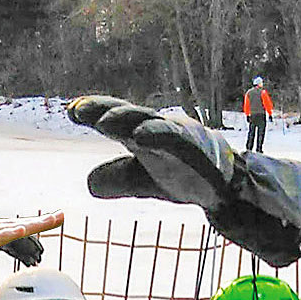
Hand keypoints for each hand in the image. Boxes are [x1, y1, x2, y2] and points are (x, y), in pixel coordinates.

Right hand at [0, 212, 54, 275]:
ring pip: (5, 229)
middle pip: (10, 225)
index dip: (24, 226)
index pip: (1, 228)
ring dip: (30, 224)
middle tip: (62, 216)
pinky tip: (20, 230)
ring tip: (52, 220)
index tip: (42, 223)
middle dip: (37, 222)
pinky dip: (6, 234)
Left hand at [66, 96, 300, 265]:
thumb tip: (89, 184)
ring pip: (155, 125)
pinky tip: (144, 137)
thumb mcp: (144, 180)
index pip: (118, 119)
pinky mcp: (201, 155)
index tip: (73, 109)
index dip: (97, 111)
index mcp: (147, 133)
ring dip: (132, 121)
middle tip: (82, 110)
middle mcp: (164, 130)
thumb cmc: (183, 175)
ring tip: (108, 122)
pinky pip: (181, 145)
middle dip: (108, 111)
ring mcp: (184, 141)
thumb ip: (117, 179)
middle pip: (132, 116)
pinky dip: (163, 139)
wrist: (227, 190)